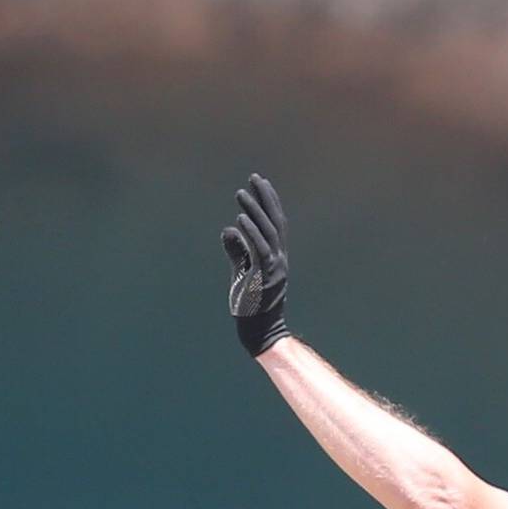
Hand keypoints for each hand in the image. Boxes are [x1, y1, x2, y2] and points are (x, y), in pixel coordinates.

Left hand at [222, 173, 290, 355]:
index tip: (260, 184)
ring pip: (266, 232)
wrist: (260, 331)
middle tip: (254, 177)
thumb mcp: (241, 272)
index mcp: (276, 257)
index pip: (275, 224)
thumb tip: (228, 230)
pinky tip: (240, 218)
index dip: (269, 203)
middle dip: (265, 198)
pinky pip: (259, 249)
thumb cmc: (250, 304)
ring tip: (241, 193)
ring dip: (254, 211)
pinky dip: (251, 232)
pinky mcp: (264, 276)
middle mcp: (279, 259)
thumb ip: (237, 251)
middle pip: (274, 222)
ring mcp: (274, 268)